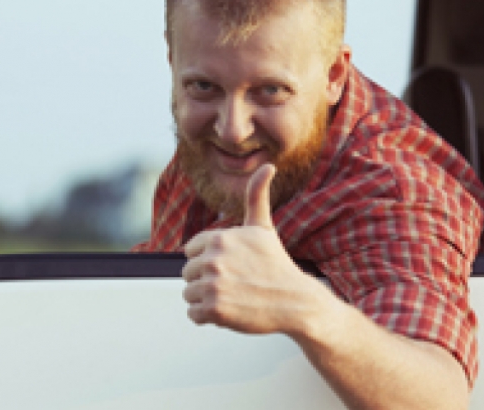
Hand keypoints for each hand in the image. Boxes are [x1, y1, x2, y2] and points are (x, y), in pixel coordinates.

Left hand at [182, 164, 333, 335]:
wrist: (295, 302)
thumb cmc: (277, 265)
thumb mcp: (263, 228)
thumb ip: (256, 196)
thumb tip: (267, 166)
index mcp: (219, 238)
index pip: (189, 250)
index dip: (207, 259)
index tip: (229, 266)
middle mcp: (213, 259)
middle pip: (188, 272)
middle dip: (206, 280)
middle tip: (233, 284)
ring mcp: (213, 285)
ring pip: (189, 293)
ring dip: (206, 299)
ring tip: (231, 297)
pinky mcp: (215, 310)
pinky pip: (193, 314)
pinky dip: (206, 318)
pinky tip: (228, 311)